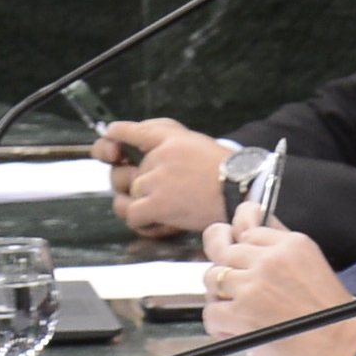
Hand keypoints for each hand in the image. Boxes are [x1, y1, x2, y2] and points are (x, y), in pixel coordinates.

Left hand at [101, 120, 231, 238]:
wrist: (244, 191)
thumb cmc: (230, 175)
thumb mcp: (202, 147)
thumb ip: (173, 148)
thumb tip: (147, 159)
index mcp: (172, 138)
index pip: (136, 131)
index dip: (119, 133)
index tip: (111, 135)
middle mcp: (160, 154)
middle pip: (130, 173)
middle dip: (141, 189)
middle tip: (166, 198)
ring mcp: (157, 178)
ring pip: (130, 195)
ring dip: (142, 206)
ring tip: (163, 212)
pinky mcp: (157, 202)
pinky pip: (133, 214)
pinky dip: (144, 223)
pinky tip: (161, 224)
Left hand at [202, 207, 355, 355]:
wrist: (348, 353)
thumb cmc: (336, 322)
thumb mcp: (314, 270)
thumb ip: (284, 257)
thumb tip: (252, 252)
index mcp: (292, 245)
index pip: (248, 229)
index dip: (238, 244)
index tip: (234, 251)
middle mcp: (270, 259)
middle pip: (223, 250)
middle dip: (223, 269)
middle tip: (229, 288)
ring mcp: (254, 285)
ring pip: (212, 278)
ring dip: (219, 297)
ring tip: (234, 314)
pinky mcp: (241, 314)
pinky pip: (211, 312)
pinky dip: (217, 325)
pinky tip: (233, 333)